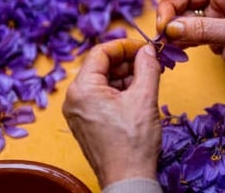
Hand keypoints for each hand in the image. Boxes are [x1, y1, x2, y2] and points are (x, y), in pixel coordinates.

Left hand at [62, 39, 161, 187]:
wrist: (128, 178)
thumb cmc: (133, 142)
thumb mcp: (145, 97)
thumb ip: (147, 66)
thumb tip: (147, 49)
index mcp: (82, 90)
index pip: (100, 52)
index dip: (124, 46)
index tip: (144, 47)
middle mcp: (75, 99)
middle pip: (102, 67)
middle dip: (127, 62)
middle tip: (150, 62)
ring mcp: (80, 112)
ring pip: (104, 82)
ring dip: (126, 76)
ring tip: (149, 78)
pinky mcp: (88, 122)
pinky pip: (103, 97)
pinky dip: (121, 91)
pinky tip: (139, 92)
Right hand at [157, 0, 224, 98]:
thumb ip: (202, 29)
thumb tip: (170, 28)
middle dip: (171, 7)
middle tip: (163, 27)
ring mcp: (216, 16)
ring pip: (185, 13)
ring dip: (172, 24)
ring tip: (165, 39)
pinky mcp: (214, 35)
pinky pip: (190, 31)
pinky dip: (180, 38)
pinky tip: (174, 46)